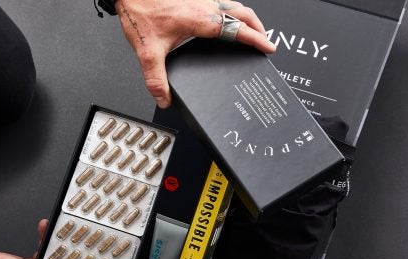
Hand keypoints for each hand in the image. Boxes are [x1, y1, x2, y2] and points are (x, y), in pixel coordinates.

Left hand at [115, 0, 275, 107]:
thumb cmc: (138, 11)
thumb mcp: (147, 51)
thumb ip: (155, 79)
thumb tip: (164, 99)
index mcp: (200, 20)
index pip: (238, 29)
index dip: (257, 39)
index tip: (268, 48)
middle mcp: (204, 5)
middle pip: (243, 12)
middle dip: (258, 27)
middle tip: (266, 40)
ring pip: (233, 4)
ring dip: (246, 17)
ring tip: (251, 30)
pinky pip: (221, 1)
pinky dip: (232, 11)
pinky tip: (224, 20)